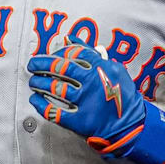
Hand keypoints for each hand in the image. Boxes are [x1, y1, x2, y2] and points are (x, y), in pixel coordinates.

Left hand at [26, 44, 147, 156]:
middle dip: (41, 65)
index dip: (57, 53)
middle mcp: (93, 82)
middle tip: (32, 64)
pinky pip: (55, 112)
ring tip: (33, 82)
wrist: (131, 124)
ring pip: (55, 89)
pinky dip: (41, 105)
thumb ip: (92, 53)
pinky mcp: (80, 120)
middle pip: (60, 68)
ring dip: (39, 83)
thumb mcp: (114, 69)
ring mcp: (86, 101)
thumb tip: (70, 39)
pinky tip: (35, 100)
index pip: (73, 53)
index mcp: (101, 68)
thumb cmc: (121, 95)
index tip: (49, 55)